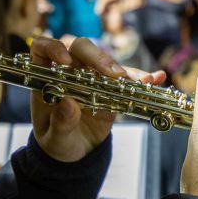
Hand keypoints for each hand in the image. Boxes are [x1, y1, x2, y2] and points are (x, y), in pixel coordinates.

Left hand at [30, 36, 166, 161]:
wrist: (75, 151)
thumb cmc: (57, 141)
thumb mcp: (55, 138)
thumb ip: (60, 123)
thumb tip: (68, 103)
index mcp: (46, 77)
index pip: (42, 49)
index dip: (52, 47)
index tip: (65, 60)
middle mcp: (68, 70)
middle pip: (80, 48)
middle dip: (98, 57)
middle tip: (114, 74)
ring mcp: (91, 76)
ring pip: (105, 61)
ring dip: (123, 70)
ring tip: (142, 81)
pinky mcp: (110, 87)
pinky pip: (125, 79)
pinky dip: (139, 77)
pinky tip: (155, 78)